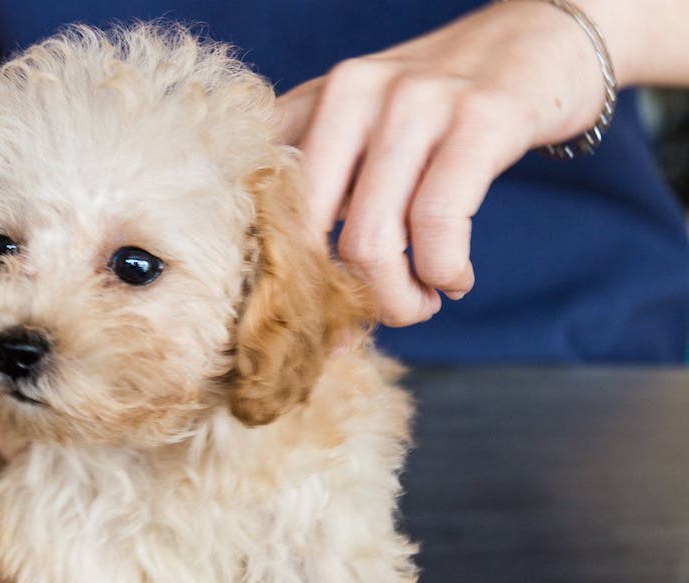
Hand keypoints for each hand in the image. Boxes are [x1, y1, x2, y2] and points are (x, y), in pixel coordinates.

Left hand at [276, 1, 608, 325]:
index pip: (264, 208)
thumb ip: (326, 198)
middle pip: (308, 235)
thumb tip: (308, 314)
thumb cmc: (441, 110)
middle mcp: (351, 94)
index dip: (283, 281)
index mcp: (311, 103)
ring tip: (423, 303)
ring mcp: (414, 102)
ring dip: (398, 300)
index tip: (315, 322)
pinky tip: (456, 279)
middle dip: (341, 298)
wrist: (541, 37)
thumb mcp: (364, 133)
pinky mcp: (481, 117)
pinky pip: (438, 222)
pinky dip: (443, 271)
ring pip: (370, 240)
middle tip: (380, 314)